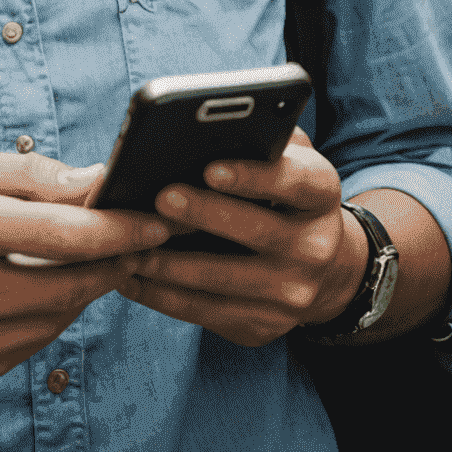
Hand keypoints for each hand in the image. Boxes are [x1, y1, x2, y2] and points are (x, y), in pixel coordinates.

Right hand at [0, 149, 167, 381]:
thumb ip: (32, 173)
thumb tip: (96, 180)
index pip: (60, 232)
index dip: (116, 228)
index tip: (156, 219)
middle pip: (71, 279)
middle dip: (119, 258)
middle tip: (148, 238)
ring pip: (63, 311)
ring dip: (94, 282)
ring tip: (106, 253)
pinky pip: (43, 336)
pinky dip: (61, 307)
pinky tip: (58, 282)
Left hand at [118, 129, 367, 346]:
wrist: (323, 268)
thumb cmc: (282, 193)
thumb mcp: (287, 159)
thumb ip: (259, 138)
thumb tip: (202, 126)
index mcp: (320, 194)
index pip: (293, 182)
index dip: (253, 175)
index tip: (210, 168)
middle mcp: (315, 246)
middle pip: (258, 232)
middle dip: (204, 214)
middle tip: (160, 199)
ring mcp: (292, 293)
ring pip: (225, 281)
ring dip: (172, 265)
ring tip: (129, 246)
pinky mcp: (264, 325)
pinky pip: (206, 313)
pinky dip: (163, 296)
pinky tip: (130, 277)